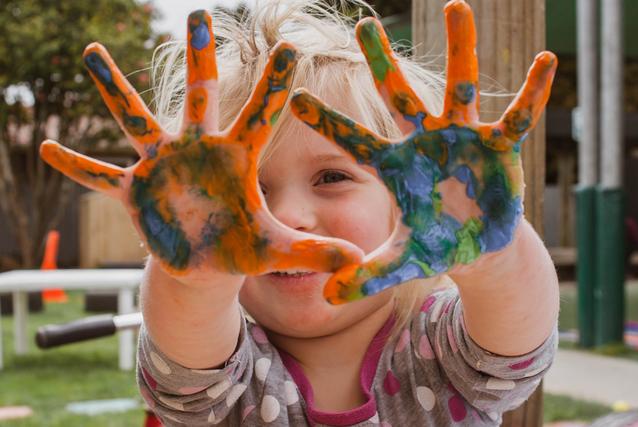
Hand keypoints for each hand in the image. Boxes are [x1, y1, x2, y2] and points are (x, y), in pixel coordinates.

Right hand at [40, 10, 361, 283]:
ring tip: (93, 53)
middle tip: (199, 13)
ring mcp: (163, 166)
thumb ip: (312, 252)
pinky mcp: (135, 191)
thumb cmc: (241, 248)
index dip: (274, 85)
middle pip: (199, 96)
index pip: (260, 115)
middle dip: (199, 58)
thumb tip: (355, 261)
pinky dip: (77, 165)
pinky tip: (45, 148)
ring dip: (115, 90)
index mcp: (236, 159)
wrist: (205, 262)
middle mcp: (198, 151)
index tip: (289, 46)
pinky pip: (100, 176)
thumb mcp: (275, 250)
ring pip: (137, 120)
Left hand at [290, 0, 556, 302]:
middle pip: (398, 97)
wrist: (477, 245)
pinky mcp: (498, 147)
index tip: (293, 95)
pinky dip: (531, 92)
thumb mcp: (400, 262)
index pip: (354, 141)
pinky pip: (516, 116)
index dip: (327, 121)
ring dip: (461, 50)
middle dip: (382, 62)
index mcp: (395, 167)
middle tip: (365, 23)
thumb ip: (364, 276)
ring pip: (459, 88)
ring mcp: (461, 140)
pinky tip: (546, 62)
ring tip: (456, 6)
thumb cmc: (435, 245)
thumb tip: (325, 299)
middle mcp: (424, 143)